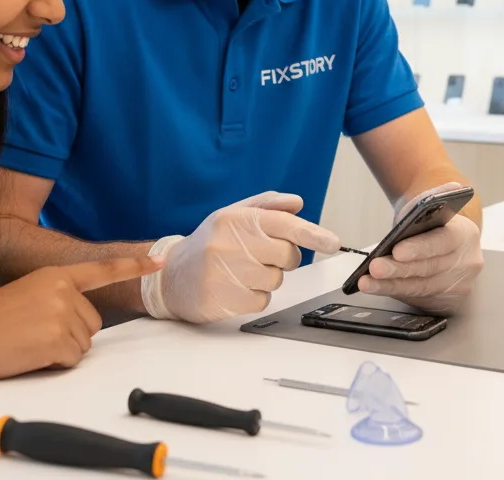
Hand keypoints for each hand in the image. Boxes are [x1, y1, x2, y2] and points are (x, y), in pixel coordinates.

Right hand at [0, 257, 161, 382]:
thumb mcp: (26, 297)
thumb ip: (57, 299)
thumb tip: (84, 322)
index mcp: (55, 274)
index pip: (102, 270)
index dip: (134, 266)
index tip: (160, 261)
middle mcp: (62, 288)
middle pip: (92, 323)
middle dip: (69, 336)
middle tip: (31, 336)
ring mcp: (60, 312)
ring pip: (83, 345)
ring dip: (59, 352)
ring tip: (25, 344)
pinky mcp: (56, 338)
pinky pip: (71, 361)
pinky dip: (52, 365)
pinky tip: (27, 356)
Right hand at [142, 191, 340, 323]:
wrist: (172, 275)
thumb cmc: (208, 243)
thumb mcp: (232, 216)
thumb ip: (267, 206)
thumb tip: (297, 203)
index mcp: (235, 218)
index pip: (282, 224)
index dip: (311, 233)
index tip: (332, 242)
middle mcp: (230, 243)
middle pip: (287, 255)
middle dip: (283, 257)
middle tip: (261, 254)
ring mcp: (226, 273)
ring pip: (276, 279)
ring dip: (266, 277)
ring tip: (241, 270)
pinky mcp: (225, 300)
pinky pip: (262, 300)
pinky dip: (255, 296)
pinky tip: (235, 287)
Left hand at [358, 183, 482, 311]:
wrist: (438, 235)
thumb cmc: (430, 220)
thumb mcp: (431, 202)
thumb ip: (440, 194)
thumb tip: (454, 187)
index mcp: (466, 234)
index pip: (445, 242)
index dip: (420, 248)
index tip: (396, 251)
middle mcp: (468, 262)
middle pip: (429, 269)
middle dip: (398, 269)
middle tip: (375, 268)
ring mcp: (460, 284)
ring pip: (421, 287)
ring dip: (391, 285)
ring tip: (367, 281)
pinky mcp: (448, 300)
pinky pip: (418, 298)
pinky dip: (395, 292)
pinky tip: (377, 287)